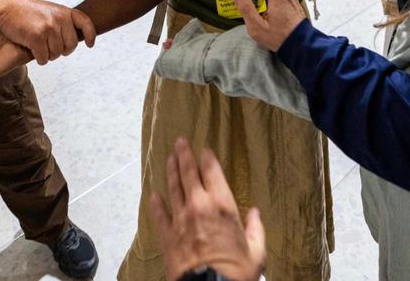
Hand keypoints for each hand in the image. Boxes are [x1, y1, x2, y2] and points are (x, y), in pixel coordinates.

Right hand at [0, 0, 95, 64]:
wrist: (5, 8)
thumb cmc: (24, 10)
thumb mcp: (49, 10)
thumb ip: (61, 21)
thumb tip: (72, 37)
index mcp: (64, 11)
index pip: (85, 23)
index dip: (90, 35)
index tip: (90, 44)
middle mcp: (59, 19)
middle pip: (71, 46)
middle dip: (61, 51)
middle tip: (49, 46)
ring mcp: (48, 28)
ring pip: (56, 54)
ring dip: (47, 55)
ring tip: (38, 45)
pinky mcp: (36, 38)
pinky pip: (44, 58)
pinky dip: (39, 58)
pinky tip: (32, 49)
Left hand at [151, 139, 265, 280]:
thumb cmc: (237, 272)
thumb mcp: (256, 252)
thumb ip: (256, 229)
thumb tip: (255, 213)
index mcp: (223, 206)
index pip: (212, 172)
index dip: (207, 158)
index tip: (204, 149)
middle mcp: (199, 206)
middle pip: (188, 173)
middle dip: (184, 155)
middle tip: (179, 142)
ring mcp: (180, 219)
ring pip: (173, 188)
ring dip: (170, 171)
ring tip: (169, 158)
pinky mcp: (167, 235)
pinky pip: (160, 214)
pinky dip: (156, 203)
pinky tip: (153, 194)